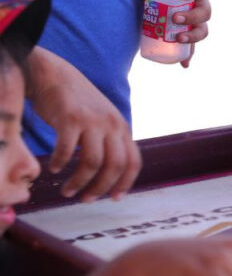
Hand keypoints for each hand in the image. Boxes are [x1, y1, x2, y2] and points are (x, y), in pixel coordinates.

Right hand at [28, 49, 139, 200]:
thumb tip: (112, 174)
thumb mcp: (103, 121)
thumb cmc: (78, 104)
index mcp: (123, 128)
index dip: (125, 183)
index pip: (133, 162)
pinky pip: (66, 150)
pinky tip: (54, 168)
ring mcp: (92, 121)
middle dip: (100, 188)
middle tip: (85, 199)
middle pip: (114, 166)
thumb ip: (110, 141)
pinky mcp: (71, 118)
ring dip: (78, 182)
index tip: (113, 198)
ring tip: (67, 190)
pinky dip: (60, 163)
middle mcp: (112, 124)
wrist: (56, 76)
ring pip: (91, 163)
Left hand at [141, 0, 211, 67]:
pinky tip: (184, 63)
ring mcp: (197, 20)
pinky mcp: (188, 32)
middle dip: (193, 17)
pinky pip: (193, 46)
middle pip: (205, 12)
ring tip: (179, 38)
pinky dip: (189, 56)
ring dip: (193, 36)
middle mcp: (202, 4)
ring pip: (202, 29)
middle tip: (175, 18)